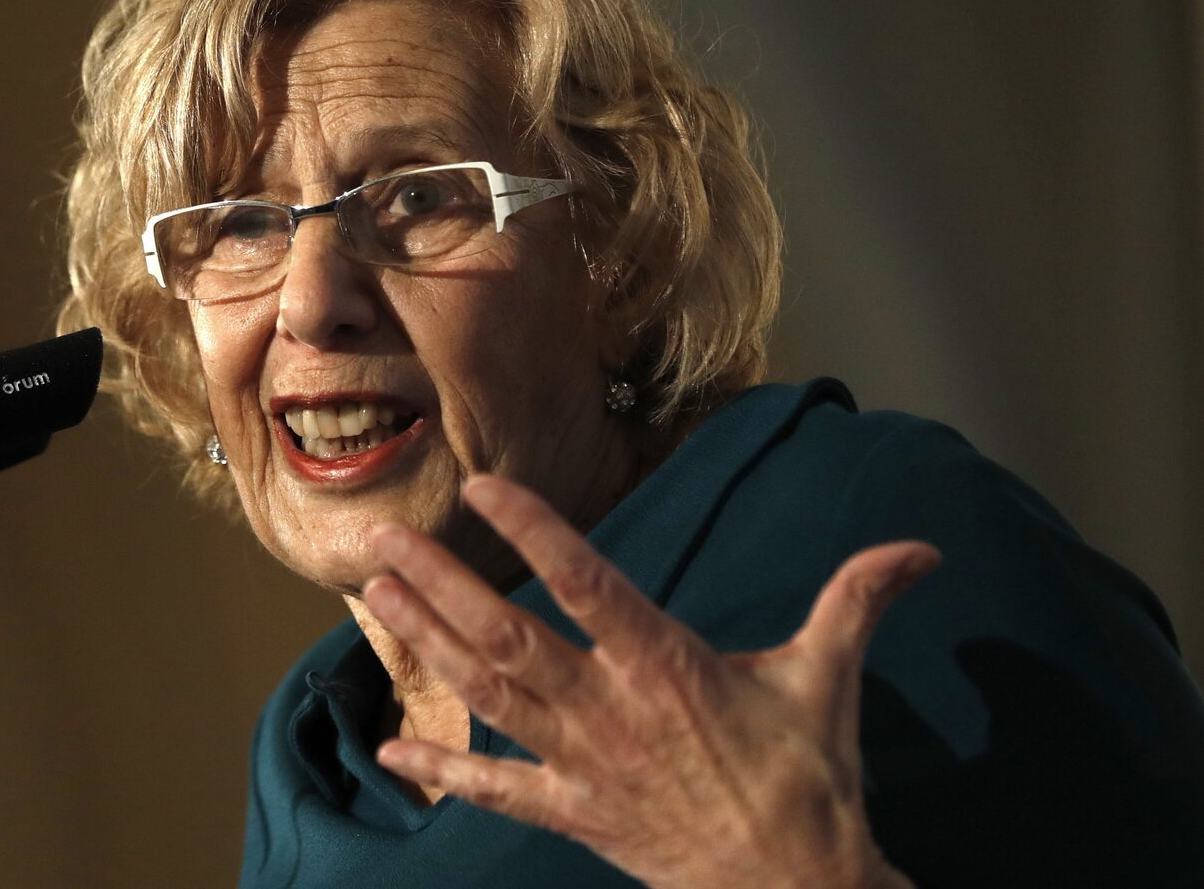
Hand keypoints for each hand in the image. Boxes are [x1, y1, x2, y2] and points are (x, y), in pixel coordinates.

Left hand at [361, 474, 937, 888]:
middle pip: (510, 638)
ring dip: (429, 646)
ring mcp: (585, 765)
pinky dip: (444, 768)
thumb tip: (922, 550)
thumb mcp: (830, 681)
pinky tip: (391, 747)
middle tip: (386, 544)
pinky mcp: (576, 814)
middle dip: (443, 588)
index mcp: (667, 665)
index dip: (532, 532)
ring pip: (490, 696)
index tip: (482, 488)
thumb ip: (859, 602)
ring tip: (379, 599)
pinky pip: (498, 789)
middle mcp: (611, 710)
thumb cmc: (808, 780)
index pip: (586, 583)